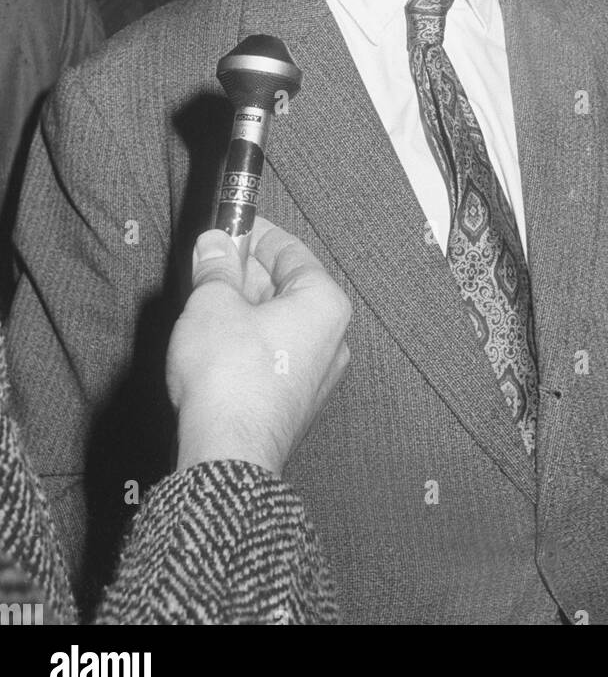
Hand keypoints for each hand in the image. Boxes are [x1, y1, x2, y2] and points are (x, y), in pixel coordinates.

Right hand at [166, 217, 350, 475]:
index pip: (291, 250)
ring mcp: (316, 375)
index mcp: (325, 303)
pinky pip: (274, 355)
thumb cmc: (230, 375)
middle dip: (246, 272)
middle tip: (210, 260)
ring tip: (205, 299)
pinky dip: (248, 340)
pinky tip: (215, 340)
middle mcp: (332, 338)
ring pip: (279, 323)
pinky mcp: (294, 403)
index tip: (230, 224)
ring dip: (244, 307)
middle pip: (287, 287)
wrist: (228, 452)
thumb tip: (213, 245)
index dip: (255, 233)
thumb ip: (215, 267)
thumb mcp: (211, 302)